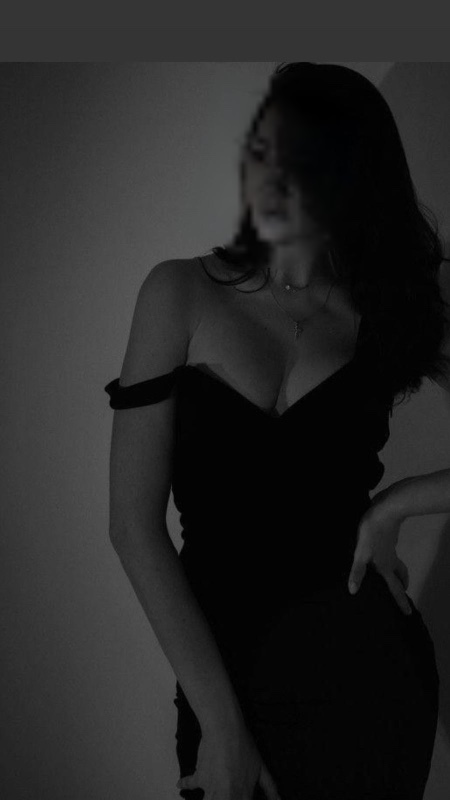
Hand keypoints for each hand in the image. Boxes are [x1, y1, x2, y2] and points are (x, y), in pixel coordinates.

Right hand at [176, 718, 281, 799]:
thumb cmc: (244, 747)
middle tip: (224, 792)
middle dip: (222, 797)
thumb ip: (269, 787)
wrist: (225, 730)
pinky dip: (185, 783)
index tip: (238, 796)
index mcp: (243, 796)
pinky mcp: (200, 776)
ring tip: (211, 794)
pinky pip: (190, 782)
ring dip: (209, 797)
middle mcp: (226, 797)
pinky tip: (180, 784)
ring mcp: (211, 788)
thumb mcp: (261, 767)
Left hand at [347, 487, 411, 615]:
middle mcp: (391, 559)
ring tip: (390, 573)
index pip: (395, 588)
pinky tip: (378, 552)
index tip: (407, 613)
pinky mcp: (388, 536)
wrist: (386, 510)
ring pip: (395, 562)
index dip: (400, 601)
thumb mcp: (361, 553)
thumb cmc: (372, 533)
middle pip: (400, 575)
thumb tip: (353, 591)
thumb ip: (357, 571)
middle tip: (403, 590)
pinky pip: (389, 551)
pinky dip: (388, 556)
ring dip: (396, 570)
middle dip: (402, 584)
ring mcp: (391, 547)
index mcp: (385, 566)